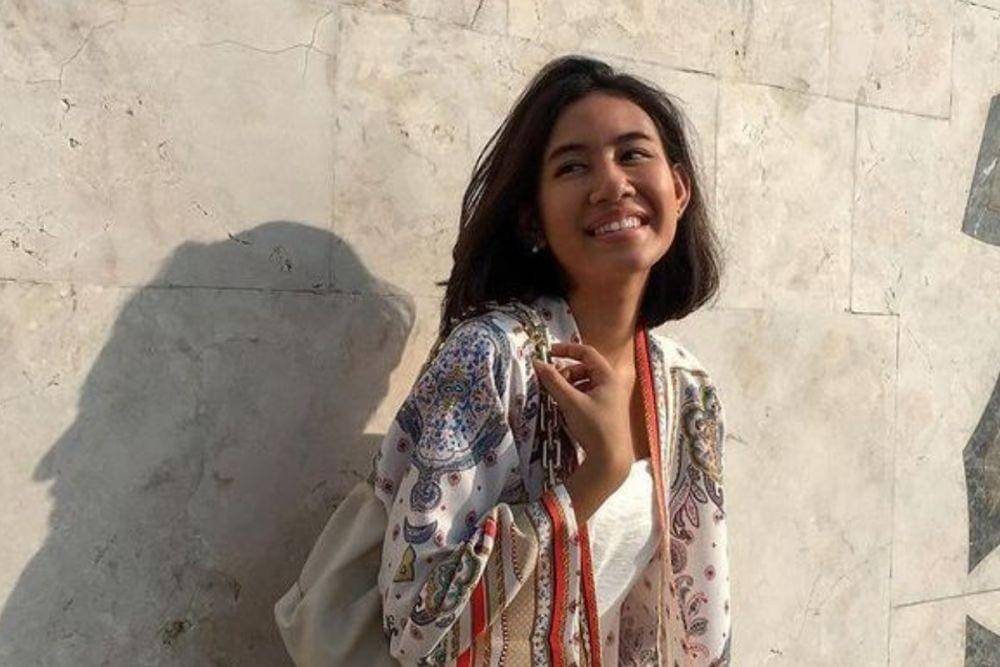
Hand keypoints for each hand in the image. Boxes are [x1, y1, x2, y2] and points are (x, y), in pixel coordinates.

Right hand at [531, 342, 632, 478]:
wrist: (611, 459)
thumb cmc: (594, 427)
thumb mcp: (570, 402)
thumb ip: (553, 381)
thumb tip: (537, 363)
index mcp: (608, 376)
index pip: (586, 352)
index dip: (566, 349)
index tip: (548, 352)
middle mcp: (612, 383)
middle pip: (585, 367)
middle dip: (566, 372)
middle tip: (552, 383)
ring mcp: (611, 397)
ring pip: (585, 382)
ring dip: (570, 385)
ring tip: (559, 397)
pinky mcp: (607, 410)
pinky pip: (588, 394)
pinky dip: (575, 396)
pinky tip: (567, 408)